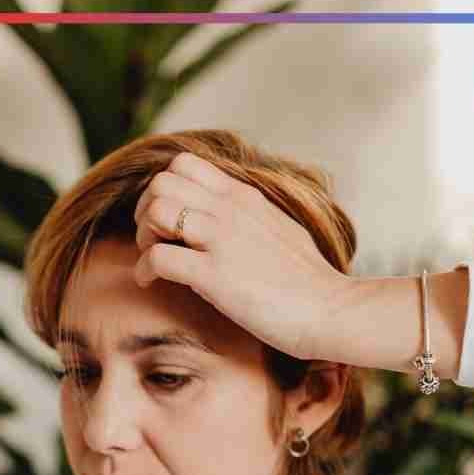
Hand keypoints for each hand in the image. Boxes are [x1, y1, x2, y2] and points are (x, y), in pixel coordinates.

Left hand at [131, 151, 356, 359]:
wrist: (331, 310)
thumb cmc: (308, 280)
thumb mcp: (278, 229)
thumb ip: (247, 216)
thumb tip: (224, 216)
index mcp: (244, 196)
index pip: (183, 164)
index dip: (163, 189)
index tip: (167, 220)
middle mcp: (230, 210)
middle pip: (160, 182)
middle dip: (145, 211)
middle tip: (154, 240)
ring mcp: (221, 240)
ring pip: (156, 211)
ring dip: (142, 237)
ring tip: (153, 261)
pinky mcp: (213, 275)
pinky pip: (157, 258)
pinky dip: (144, 271)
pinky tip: (152, 284)